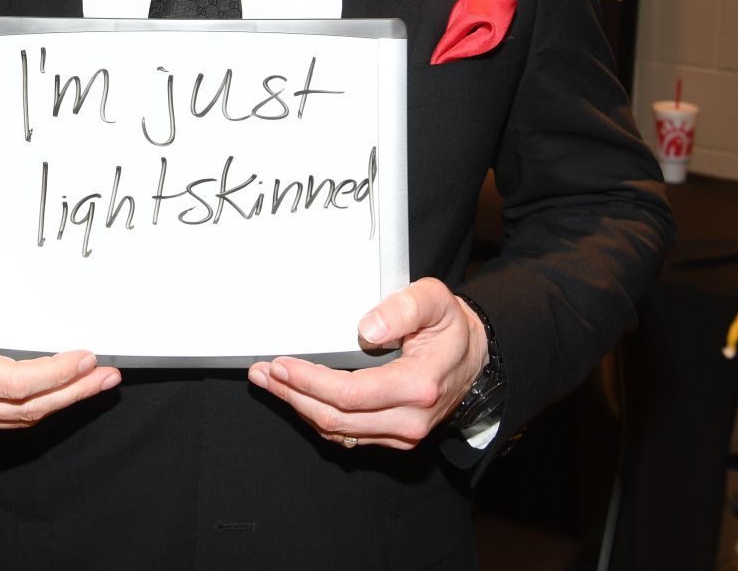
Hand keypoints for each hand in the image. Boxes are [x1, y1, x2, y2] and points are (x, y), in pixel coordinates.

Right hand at [0, 259, 119, 429]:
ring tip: (98, 382)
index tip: (85, 358)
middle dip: (71, 392)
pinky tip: (67, 390)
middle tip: (107, 376)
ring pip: (21, 417)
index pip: (13, 383)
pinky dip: (43, 404)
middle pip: (24, 407)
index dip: (55, 374)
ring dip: (63, 401)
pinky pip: (11, 416)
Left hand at [246, 278, 486, 449]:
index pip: (351, 394)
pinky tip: (297, 396)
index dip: (310, 382)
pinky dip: (316, 416)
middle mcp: (410, 419)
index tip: (281, 364)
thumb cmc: (450, 326)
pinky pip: (347, 434)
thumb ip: (403, 308)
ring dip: (298, 407)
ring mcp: (402, 433)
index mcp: (418, 386)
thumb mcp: (435, 300)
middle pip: (336, 417)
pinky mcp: (393, 436)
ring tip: (269, 382)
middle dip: (292, 394)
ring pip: (337, 431)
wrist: (473, 356)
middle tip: (263, 373)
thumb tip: (366, 329)